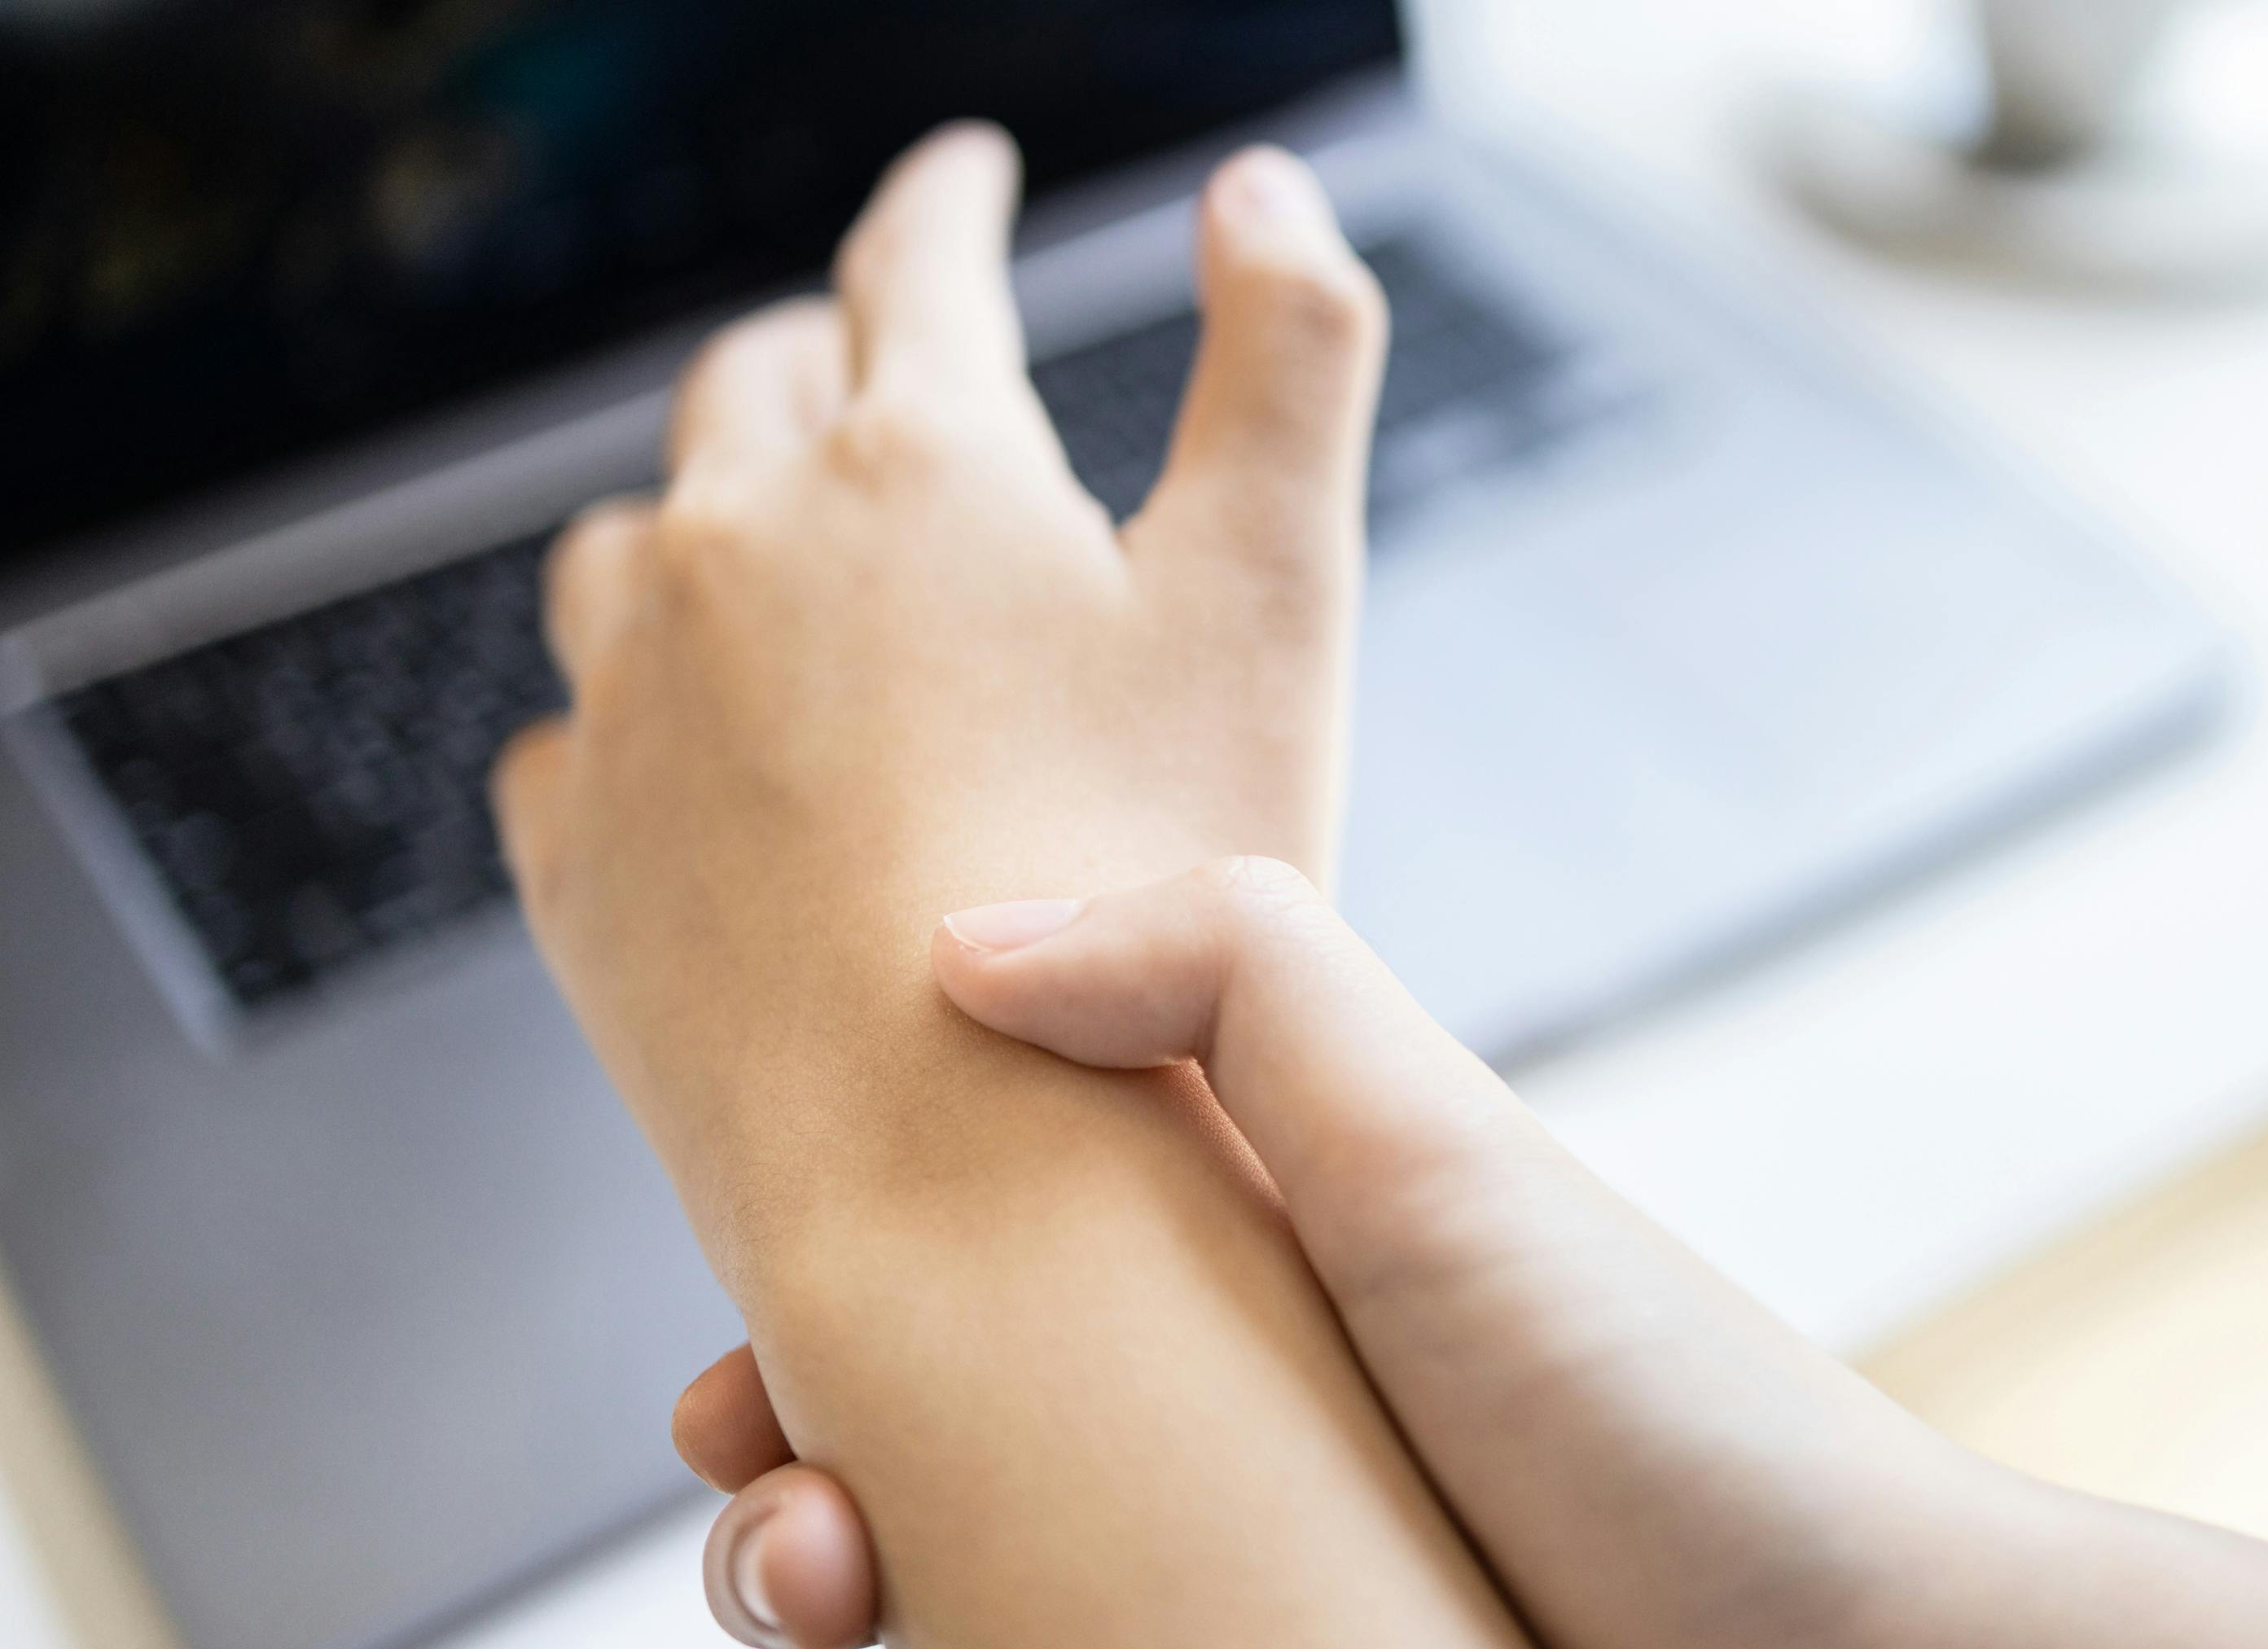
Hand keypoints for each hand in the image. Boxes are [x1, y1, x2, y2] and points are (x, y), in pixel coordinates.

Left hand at [500, 130, 1522, 1644]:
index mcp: (921, 460)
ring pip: (637, 538)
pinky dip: (634, 702)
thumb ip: (1296, 353)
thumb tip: (1260, 180)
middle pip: (758, 381)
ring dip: (707, 514)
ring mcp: (634, 699)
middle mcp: (739, 543)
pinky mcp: (577, 854)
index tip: (962, 171)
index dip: (951, 194)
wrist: (970, 1170)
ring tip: (767, 550)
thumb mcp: (1279, 594)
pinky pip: (571, 727)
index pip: (921, 258)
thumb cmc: (1147, 881)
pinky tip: (688, 748)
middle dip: (827, 348)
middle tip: (878, 355)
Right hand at [677, 859, 2267, 1648]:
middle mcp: (1213, 1429)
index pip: (963, 1266)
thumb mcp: (1438, 1147)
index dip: (822, 1310)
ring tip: (827, 1599)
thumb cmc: (1671, 1409)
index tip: (742, 1367)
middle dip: (785, 1493)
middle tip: (783, 1518)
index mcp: (1238, 1266)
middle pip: (918, 1453)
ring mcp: (1222, 1578)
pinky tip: (910, 1648)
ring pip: (950, 1591)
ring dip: (820, 1600)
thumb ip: (1228, 976)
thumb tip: (959, 939)